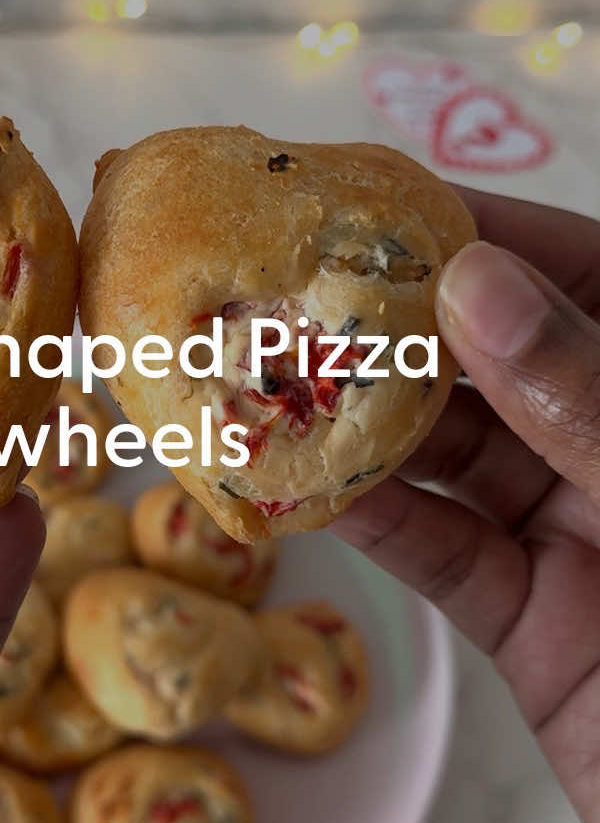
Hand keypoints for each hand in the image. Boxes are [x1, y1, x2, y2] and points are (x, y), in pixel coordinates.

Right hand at [333, 191, 599, 822]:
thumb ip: (585, 394)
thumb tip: (473, 283)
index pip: (576, 271)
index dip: (468, 230)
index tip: (359, 200)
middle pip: (492, 359)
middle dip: (384, 327)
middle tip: (272, 295)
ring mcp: (580, 528)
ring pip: (451, 455)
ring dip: (355, 424)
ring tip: (255, 381)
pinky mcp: (535, 621)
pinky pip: (442, 554)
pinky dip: (370, 523)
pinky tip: (296, 487)